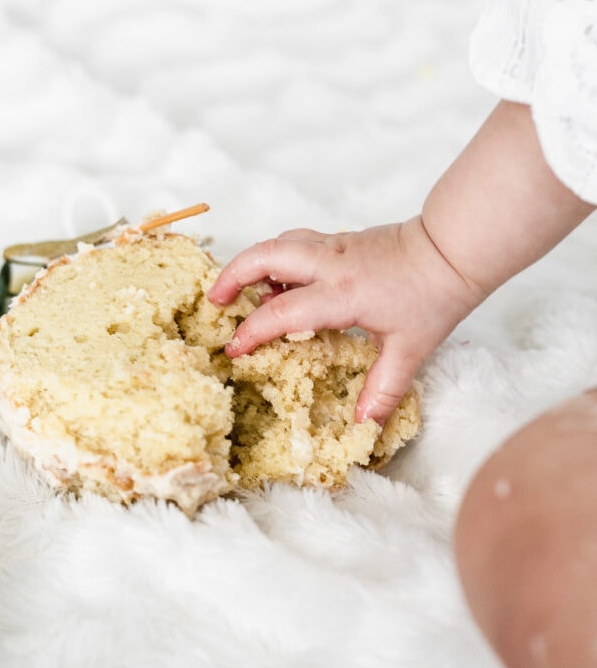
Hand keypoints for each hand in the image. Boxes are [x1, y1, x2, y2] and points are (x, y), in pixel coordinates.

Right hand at [208, 216, 482, 425]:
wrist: (451, 251)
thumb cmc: (432, 298)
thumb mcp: (410, 350)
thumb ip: (383, 389)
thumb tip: (365, 426)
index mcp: (341, 293)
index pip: (281, 311)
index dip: (253, 332)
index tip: (235, 350)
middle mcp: (329, 264)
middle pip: (264, 254)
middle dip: (232, 274)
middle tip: (216, 301)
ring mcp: (333, 247)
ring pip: (278, 242)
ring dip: (253, 262)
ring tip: (243, 292)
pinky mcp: (339, 241)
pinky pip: (296, 243)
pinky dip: (277, 257)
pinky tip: (282, 281)